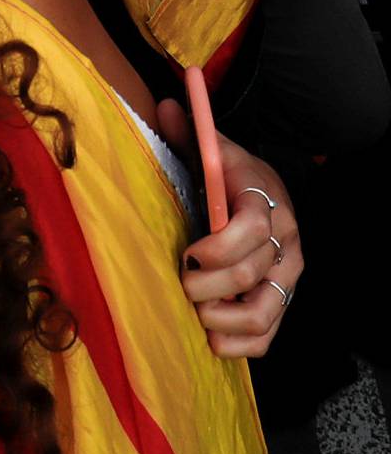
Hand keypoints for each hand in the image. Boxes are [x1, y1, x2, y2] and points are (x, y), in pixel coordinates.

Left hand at [156, 106, 302, 356]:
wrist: (267, 196)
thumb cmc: (230, 175)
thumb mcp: (214, 150)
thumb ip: (189, 134)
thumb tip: (166, 107)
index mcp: (266, 201)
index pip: (252, 228)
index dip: (218, 247)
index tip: (188, 254)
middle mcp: (285, 243)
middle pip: (249, 275)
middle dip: (207, 285)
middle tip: (181, 282)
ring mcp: (287, 277)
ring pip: (262, 314)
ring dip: (221, 320)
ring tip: (195, 309)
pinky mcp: (283, 302)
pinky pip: (267, 337)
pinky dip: (238, 346)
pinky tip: (211, 338)